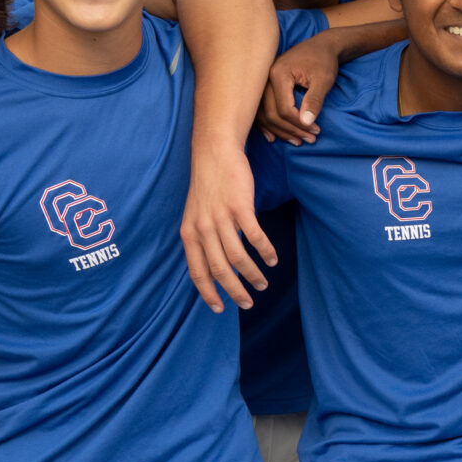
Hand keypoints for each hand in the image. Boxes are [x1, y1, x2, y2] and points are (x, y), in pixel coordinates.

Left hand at [180, 139, 273, 311]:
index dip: (208, 294)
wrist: (214, 152)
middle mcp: (202, 228)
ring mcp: (220, 218)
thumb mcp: (196, 215)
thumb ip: (203, 240)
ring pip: (238, 257)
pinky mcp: (240, 207)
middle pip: (219, 270)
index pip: (197, 272)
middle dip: (234, 292)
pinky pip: (254, 237)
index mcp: (189, 233)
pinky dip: (265, 252)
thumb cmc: (208, 185)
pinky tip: (272, 260)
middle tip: (248, 304)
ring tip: (263, 284)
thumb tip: (215, 266)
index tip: (220, 309)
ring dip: (252, 274)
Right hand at [260, 35, 341, 143]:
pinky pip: (261, 109)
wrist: (321, 46)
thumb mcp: (323, 80)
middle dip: (291, 130)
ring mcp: (263, 82)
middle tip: (310, 140)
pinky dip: (267, 124)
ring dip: (279, 131)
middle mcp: (265, 78)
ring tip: (298, 142)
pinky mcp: (266, 86)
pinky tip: (274, 137)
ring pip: (264, 114)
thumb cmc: (324, 60)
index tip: (316, 131)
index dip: (299, 124)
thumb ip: (314, 100)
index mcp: (278, 74)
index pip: (283, 108)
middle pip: (271, 113)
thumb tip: (306, 122)